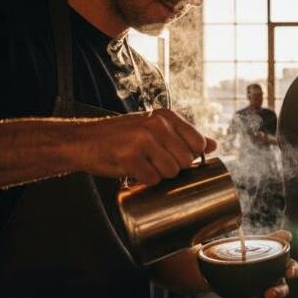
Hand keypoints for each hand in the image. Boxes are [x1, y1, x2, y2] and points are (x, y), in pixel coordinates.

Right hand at [72, 108, 216, 185]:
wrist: (83, 141)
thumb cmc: (121, 137)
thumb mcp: (155, 128)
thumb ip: (184, 136)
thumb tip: (214, 145)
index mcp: (166, 116)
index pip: (198, 143)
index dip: (190, 156)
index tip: (174, 157)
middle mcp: (156, 124)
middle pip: (185, 161)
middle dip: (173, 168)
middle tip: (153, 162)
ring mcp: (142, 140)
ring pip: (170, 172)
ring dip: (158, 175)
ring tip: (143, 165)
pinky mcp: (129, 156)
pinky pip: (151, 179)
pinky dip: (144, 181)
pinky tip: (133, 171)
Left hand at [228, 230, 297, 297]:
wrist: (222, 266)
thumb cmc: (246, 254)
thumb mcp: (258, 244)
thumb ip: (273, 239)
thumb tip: (287, 234)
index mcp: (278, 267)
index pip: (292, 268)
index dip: (293, 270)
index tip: (289, 272)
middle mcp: (273, 283)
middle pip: (282, 290)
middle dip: (278, 293)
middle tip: (269, 293)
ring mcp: (261, 295)